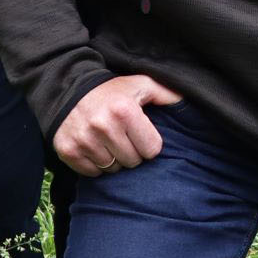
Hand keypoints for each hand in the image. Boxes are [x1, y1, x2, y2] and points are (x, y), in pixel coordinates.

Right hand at [55, 73, 182, 176]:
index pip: (151, 150)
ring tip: (108, 142)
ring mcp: (84, 140)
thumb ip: (166, 94)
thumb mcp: (140, 85)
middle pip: (133, 162)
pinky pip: (93, 173)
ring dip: (114, 159)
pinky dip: (96, 165)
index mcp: (124, 111)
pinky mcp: (68, 151)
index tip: (140, 134)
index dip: (148, 143)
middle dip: (132, 152)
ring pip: (113, 169)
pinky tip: (95, 148)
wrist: (67, 91)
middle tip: (123, 137)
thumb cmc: (111, 91)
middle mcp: (103, 126)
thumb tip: (190, 102)